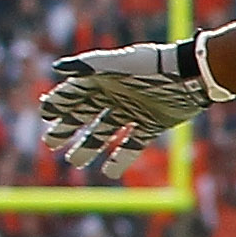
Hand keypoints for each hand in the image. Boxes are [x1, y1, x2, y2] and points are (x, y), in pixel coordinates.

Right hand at [39, 40, 218, 178]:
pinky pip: (132, 144)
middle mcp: (116, 95)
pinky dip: (121, 159)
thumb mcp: (119, 64)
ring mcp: (133, 111)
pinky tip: (109, 172)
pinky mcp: (151, 124)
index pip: (74, 92)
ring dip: (89, 147)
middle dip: (67, 129)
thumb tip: (58, 68)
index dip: (59, 102)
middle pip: (84, 115)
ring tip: (75, 162)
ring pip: (105, 133)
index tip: (44, 114)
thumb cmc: (153, 66)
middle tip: (51, 143)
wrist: (191, 77)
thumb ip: (90, 65)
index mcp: (105, 78)